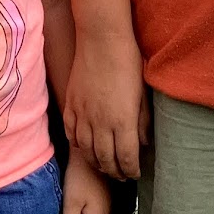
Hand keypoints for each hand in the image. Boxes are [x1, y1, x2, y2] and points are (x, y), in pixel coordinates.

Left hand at [60, 148, 110, 213]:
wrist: (87, 153)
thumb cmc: (78, 177)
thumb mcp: (70, 202)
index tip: (59, 213)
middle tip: (63, 205)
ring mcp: (106, 204)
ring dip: (77, 212)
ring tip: (69, 198)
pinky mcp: (103, 196)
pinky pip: (91, 208)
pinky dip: (82, 204)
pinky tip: (76, 193)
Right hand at [66, 26, 147, 180]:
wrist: (101, 38)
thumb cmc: (128, 62)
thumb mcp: (143, 94)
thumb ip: (143, 121)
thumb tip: (142, 143)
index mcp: (123, 121)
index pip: (126, 158)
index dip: (131, 171)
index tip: (135, 173)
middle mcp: (101, 122)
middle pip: (105, 159)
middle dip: (114, 172)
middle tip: (120, 175)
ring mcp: (83, 114)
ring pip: (86, 150)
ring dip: (95, 162)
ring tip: (103, 165)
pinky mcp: (71, 103)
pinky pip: (71, 132)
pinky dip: (77, 145)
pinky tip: (84, 148)